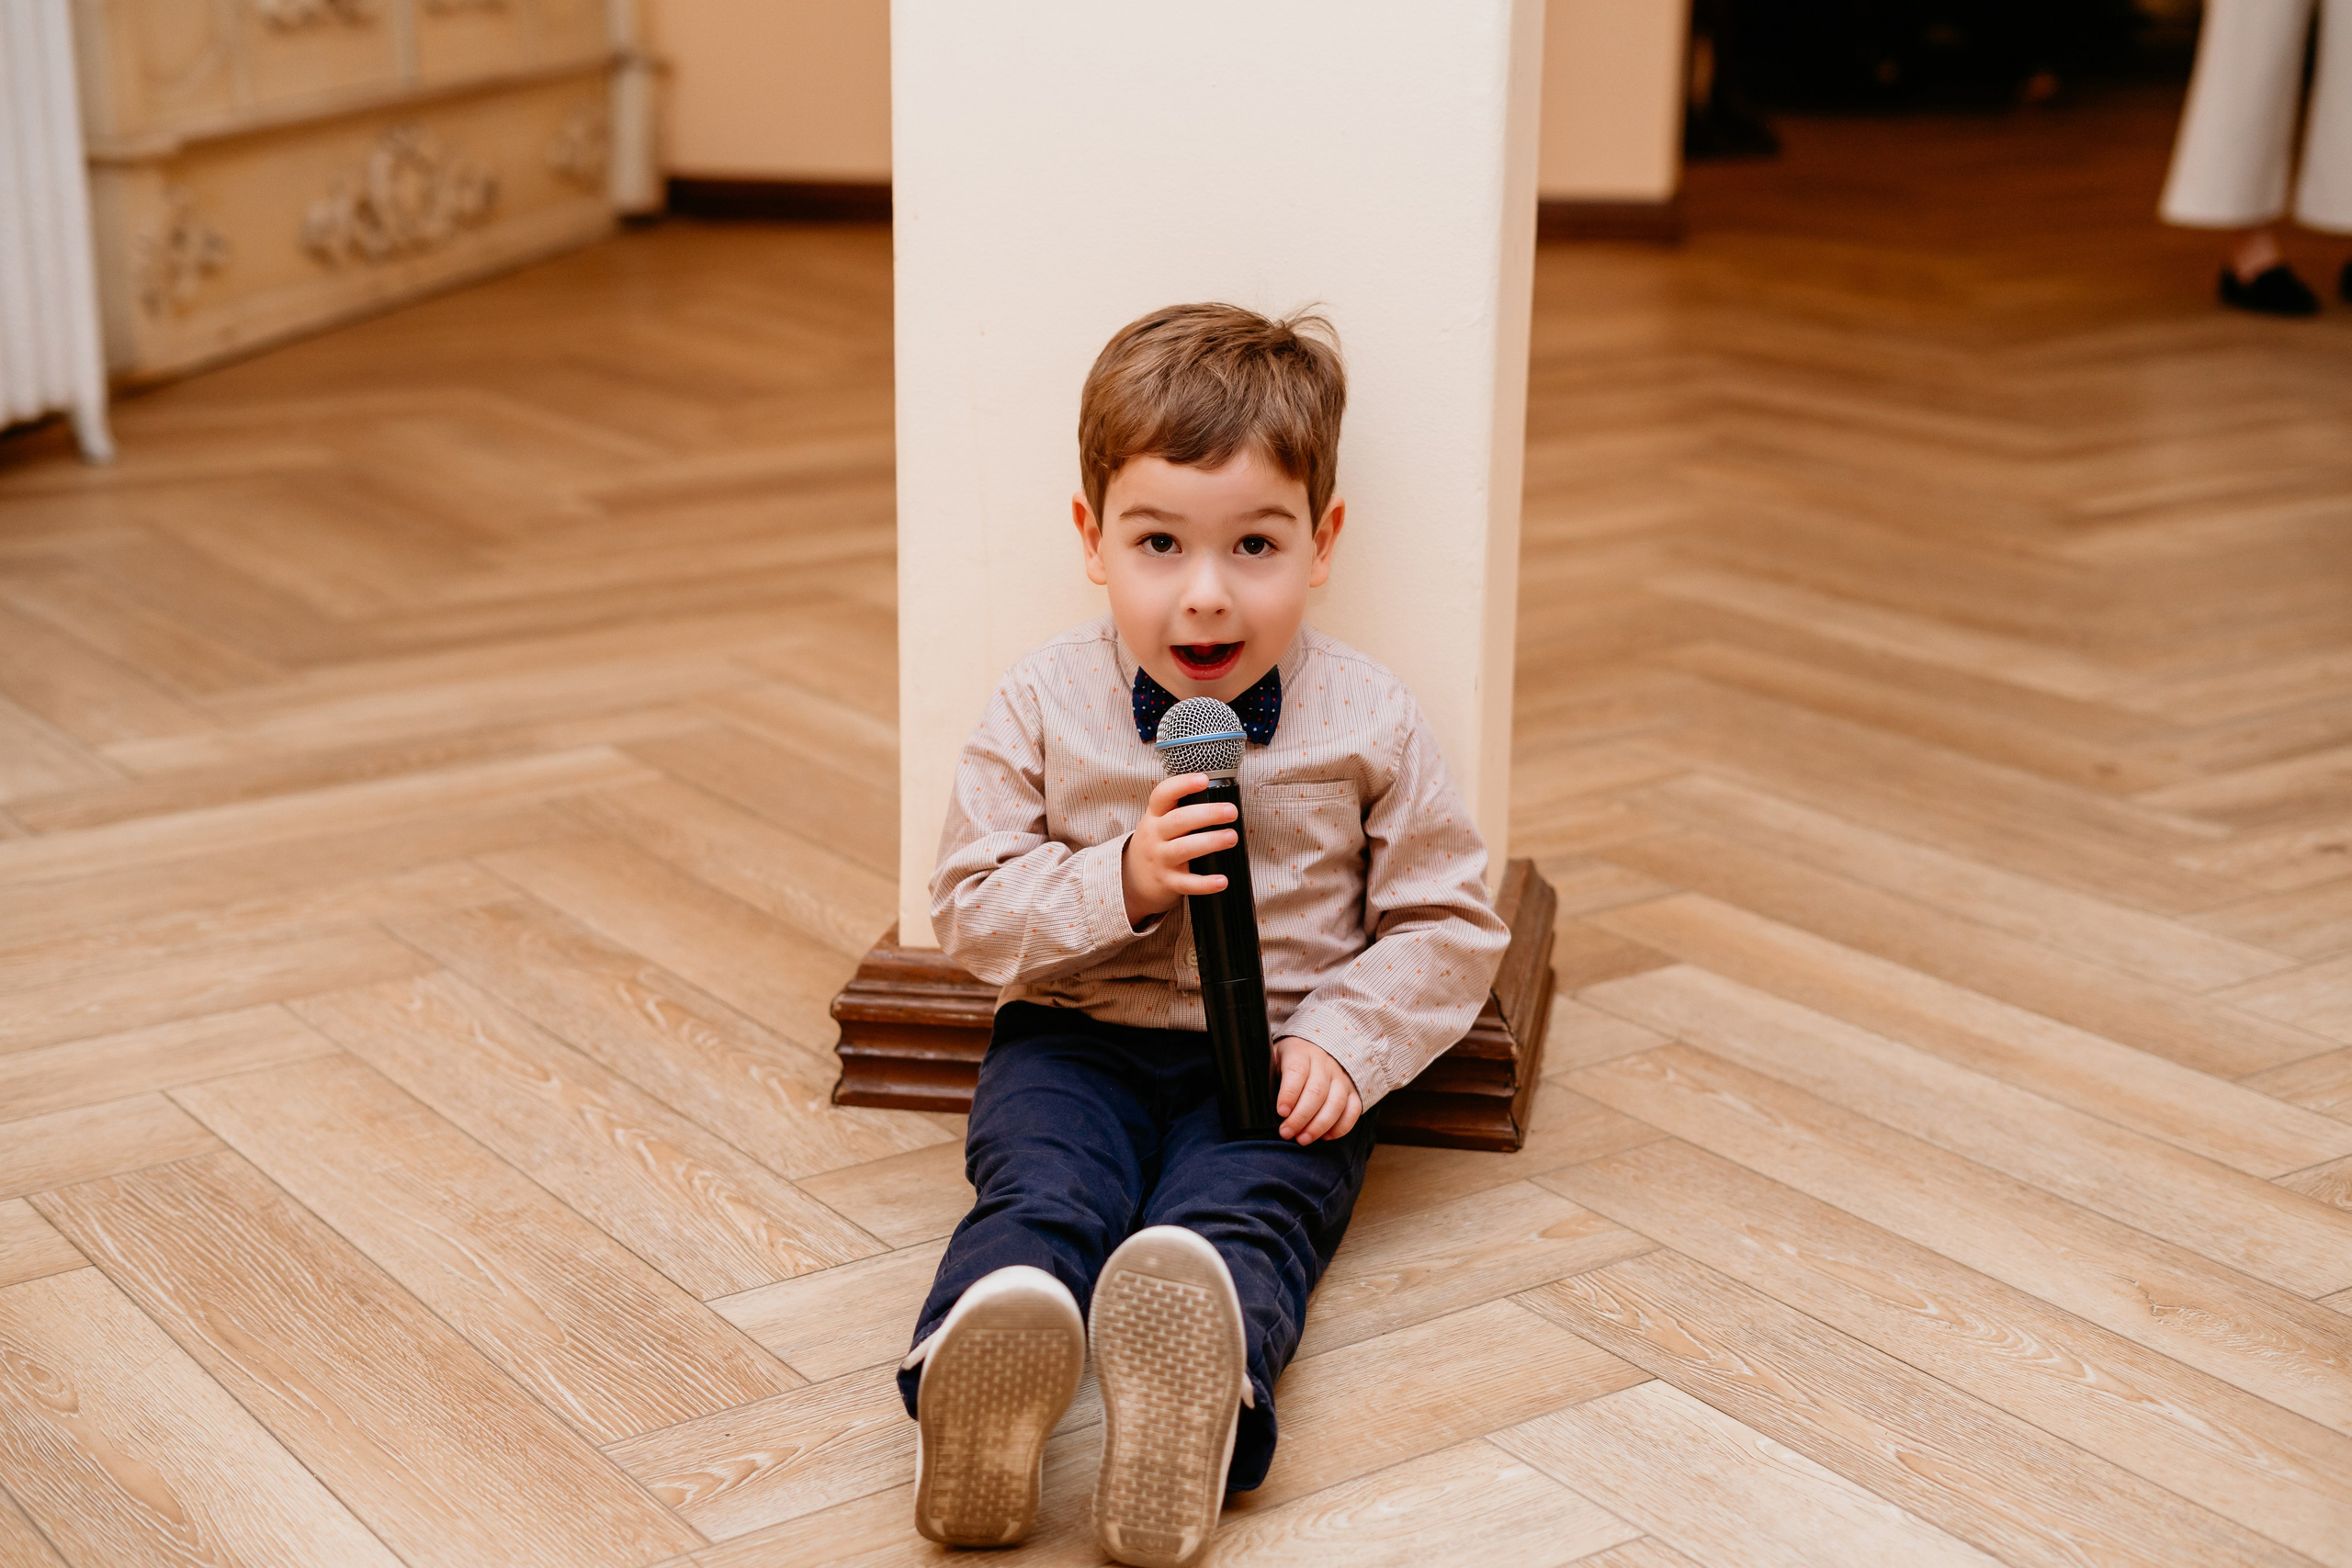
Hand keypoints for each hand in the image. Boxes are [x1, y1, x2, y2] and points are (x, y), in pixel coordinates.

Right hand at [1121, 773, 1237, 924]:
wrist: (1133, 880)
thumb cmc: (1156, 844)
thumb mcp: (1158, 822)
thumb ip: (1180, 810)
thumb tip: (1221, 797)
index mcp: (1154, 816)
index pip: (1163, 794)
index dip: (1183, 784)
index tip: (1204, 779)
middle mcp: (1155, 835)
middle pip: (1179, 820)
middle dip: (1207, 813)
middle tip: (1231, 811)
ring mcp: (1160, 859)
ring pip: (1184, 849)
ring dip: (1210, 841)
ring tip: (1232, 837)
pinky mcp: (1168, 882)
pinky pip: (1188, 883)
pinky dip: (1206, 883)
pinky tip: (1222, 881)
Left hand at [1273, 1037, 1361, 1144]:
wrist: (1316, 1045)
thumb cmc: (1289, 1059)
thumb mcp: (1274, 1057)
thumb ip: (1268, 1075)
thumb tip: (1256, 1100)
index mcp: (1300, 1052)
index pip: (1297, 1072)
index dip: (1289, 1094)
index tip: (1281, 1112)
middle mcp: (1324, 1063)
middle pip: (1316, 1092)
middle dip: (1300, 1117)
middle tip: (1286, 1133)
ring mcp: (1341, 1077)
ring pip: (1336, 1103)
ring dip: (1319, 1125)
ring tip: (1303, 1139)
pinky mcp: (1352, 1090)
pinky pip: (1353, 1110)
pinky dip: (1341, 1127)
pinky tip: (1325, 1136)